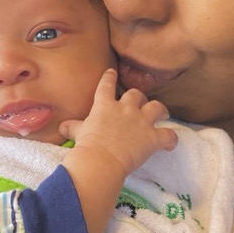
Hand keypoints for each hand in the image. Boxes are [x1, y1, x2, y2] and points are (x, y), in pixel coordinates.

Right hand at [59, 68, 176, 176]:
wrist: (101, 160)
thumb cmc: (87, 146)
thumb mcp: (78, 133)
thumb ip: (73, 127)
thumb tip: (62, 126)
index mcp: (104, 106)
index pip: (107, 85)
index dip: (109, 78)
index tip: (112, 72)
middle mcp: (125, 109)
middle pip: (136, 94)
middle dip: (139, 98)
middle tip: (140, 104)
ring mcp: (141, 122)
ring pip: (156, 107)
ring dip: (160, 110)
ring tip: (163, 114)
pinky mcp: (152, 137)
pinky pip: (168, 135)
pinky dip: (171, 139)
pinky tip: (171, 143)